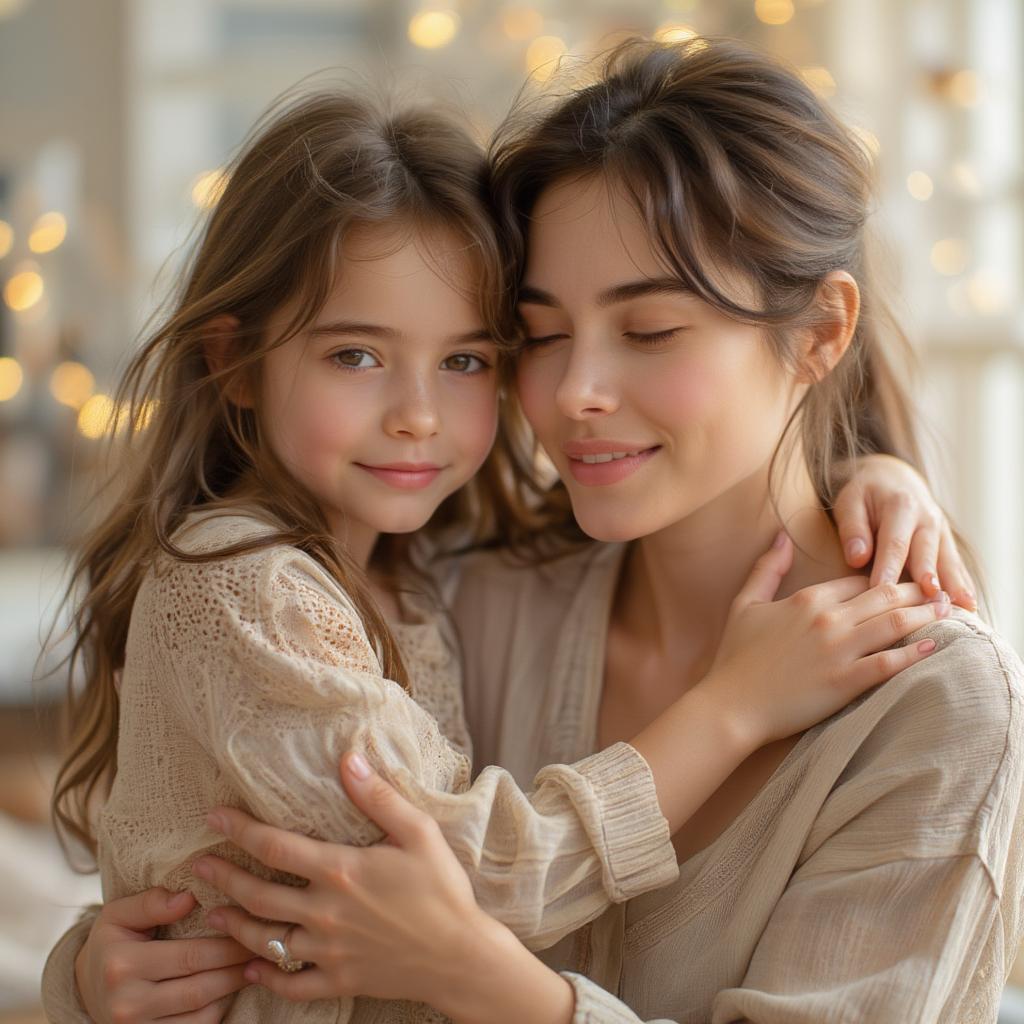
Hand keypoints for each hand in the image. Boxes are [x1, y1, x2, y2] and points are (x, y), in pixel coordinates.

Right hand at [74, 887, 251, 1023]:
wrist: (84, 991)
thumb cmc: (112, 945)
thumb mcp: (119, 915)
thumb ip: (151, 901)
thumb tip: (188, 897)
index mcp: (121, 966)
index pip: (190, 955)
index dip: (228, 943)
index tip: (253, 928)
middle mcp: (127, 1005)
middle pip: (200, 986)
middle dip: (238, 966)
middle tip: (268, 947)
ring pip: (202, 1014)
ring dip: (233, 990)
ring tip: (257, 966)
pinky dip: (217, 1012)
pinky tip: (231, 990)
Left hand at [194, 762, 573, 1023]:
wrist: (461, 957)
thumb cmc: (443, 889)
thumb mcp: (418, 832)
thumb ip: (378, 797)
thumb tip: (347, 759)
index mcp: (340, 870)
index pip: (275, 847)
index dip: (240, 830)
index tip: (214, 817)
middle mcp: (324, 911)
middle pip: (257, 894)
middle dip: (223, 878)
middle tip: (199, 867)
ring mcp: (328, 950)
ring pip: (265, 940)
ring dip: (234, 926)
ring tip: (214, 914)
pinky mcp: (338, 980)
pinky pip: (291, 983)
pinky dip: (266, 977)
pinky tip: (251, 968)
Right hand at [699, 531, 949, 747]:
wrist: (731, 704)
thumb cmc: (735, 657)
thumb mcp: (745, 604)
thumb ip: (767, 568)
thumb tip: (782, 536)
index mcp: (807, 598)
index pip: (857, 579)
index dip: (883, 577)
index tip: (904, 579)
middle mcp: (828, 618)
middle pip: (885, 595)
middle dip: (918, 590)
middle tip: (941, 590)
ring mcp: (838, 650)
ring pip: (894, 623)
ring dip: (925, 615)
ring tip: (947, 611)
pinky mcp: (844, 681)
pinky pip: (889, 663)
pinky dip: (915, 653)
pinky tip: (935, 647)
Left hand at [832, 453, 975, 608]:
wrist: (893, 476)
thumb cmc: (864, 494)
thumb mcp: (850, 502)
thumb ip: (853, 529)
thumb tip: (857, 558)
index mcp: (901, 505)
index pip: (894, 543)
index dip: (889, 568)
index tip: (882, 592)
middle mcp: (927, 517)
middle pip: (926, 553)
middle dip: (928, 579)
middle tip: (929, 603)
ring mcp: (941, 529)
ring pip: (948, 560)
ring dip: (955, 585)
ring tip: (962, 609)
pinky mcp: (947, 540)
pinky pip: (956, 563)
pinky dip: (963, 584)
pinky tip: (969, 606)